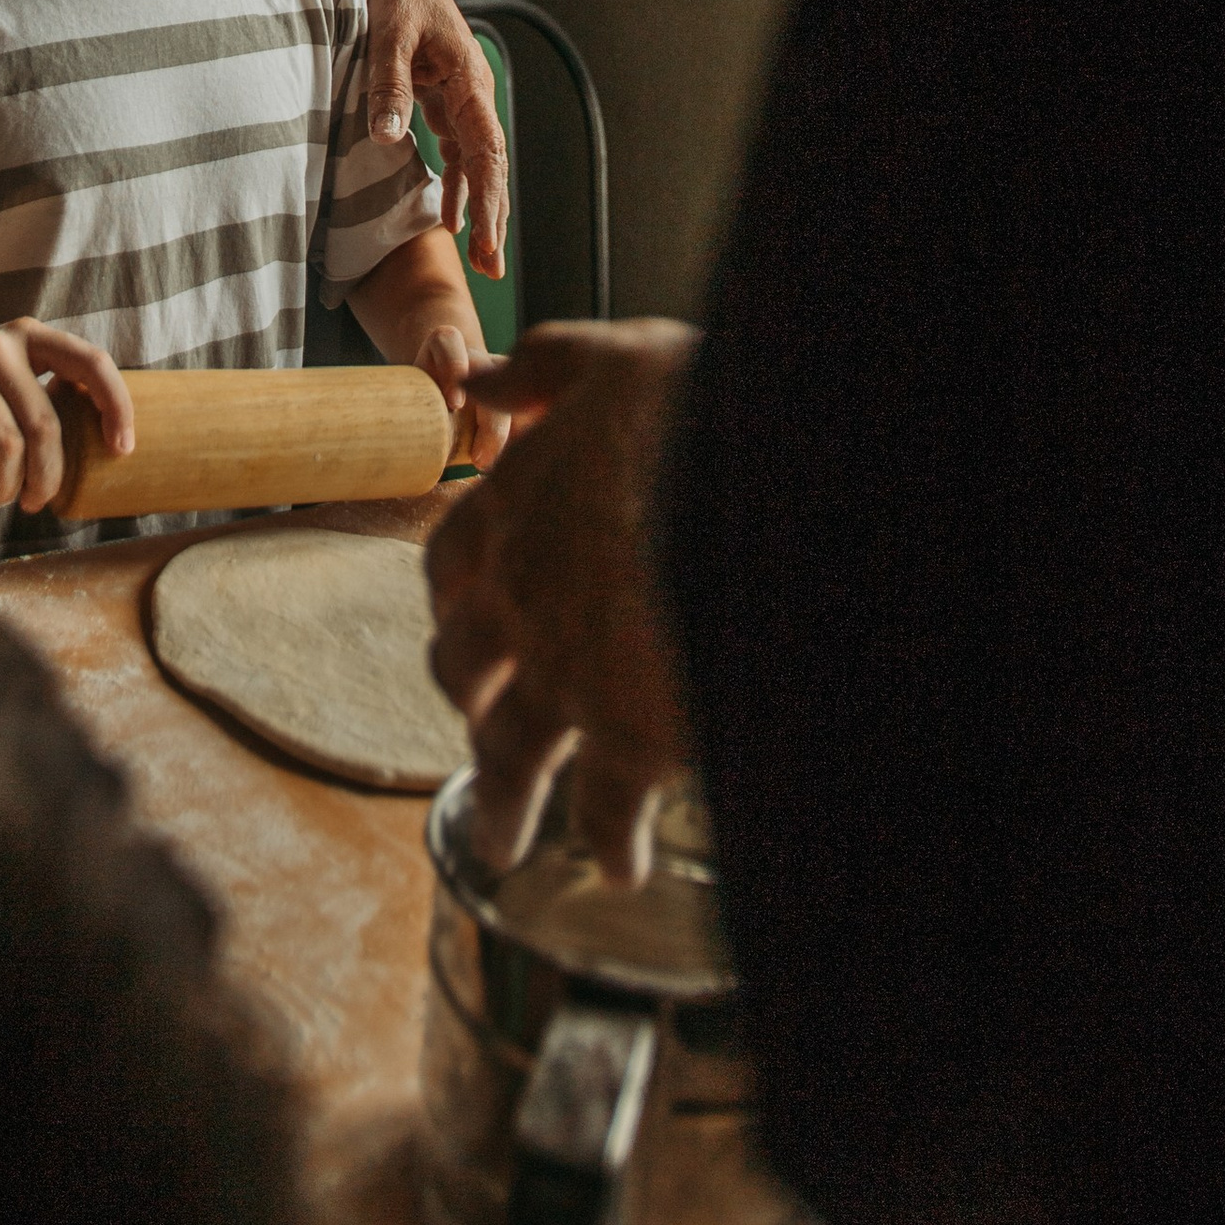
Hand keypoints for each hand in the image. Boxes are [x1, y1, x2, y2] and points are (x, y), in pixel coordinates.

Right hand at [0, 319, 132, 512]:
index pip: (90, 363)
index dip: (115, 406)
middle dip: (43, 479)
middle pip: (44, 426)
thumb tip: (97, 455)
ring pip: (2, 444)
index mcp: (30, 337)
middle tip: (30, 504)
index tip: (120, 451)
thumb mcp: (5, 383)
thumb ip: (40, 402)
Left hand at [364, 0, 507, 277]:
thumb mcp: (387, 34)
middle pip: (489, 164)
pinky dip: (456, 181)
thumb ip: (387, 86)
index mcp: (467, 78)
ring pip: (474, 160)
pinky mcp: (437, 94)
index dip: (489, 201)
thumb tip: (387, 137)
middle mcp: (469, 92)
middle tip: (490, 267)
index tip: (485, 242)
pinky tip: (451, 214)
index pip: (487, 153)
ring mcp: (455, 95)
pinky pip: (454, 147)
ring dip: (478, 204)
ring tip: (480, 254)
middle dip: (493, 216)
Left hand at [424, 318, 699, 875]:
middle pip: (464, 668)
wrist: (771, 492)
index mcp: (513, 510)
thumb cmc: (699, 410)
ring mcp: (567, 675)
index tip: (458, 613)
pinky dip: (606, 841)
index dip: (454, 593)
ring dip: (503, 801)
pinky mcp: (630, 735)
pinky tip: (620, 867)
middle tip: (480, 722)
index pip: (453, 562)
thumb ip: (546, 368)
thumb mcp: (617, 358)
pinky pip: (601, 808)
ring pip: (509, 754)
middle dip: (469, 699)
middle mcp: (520, 600)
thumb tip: (480, 377)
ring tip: (502, 844)